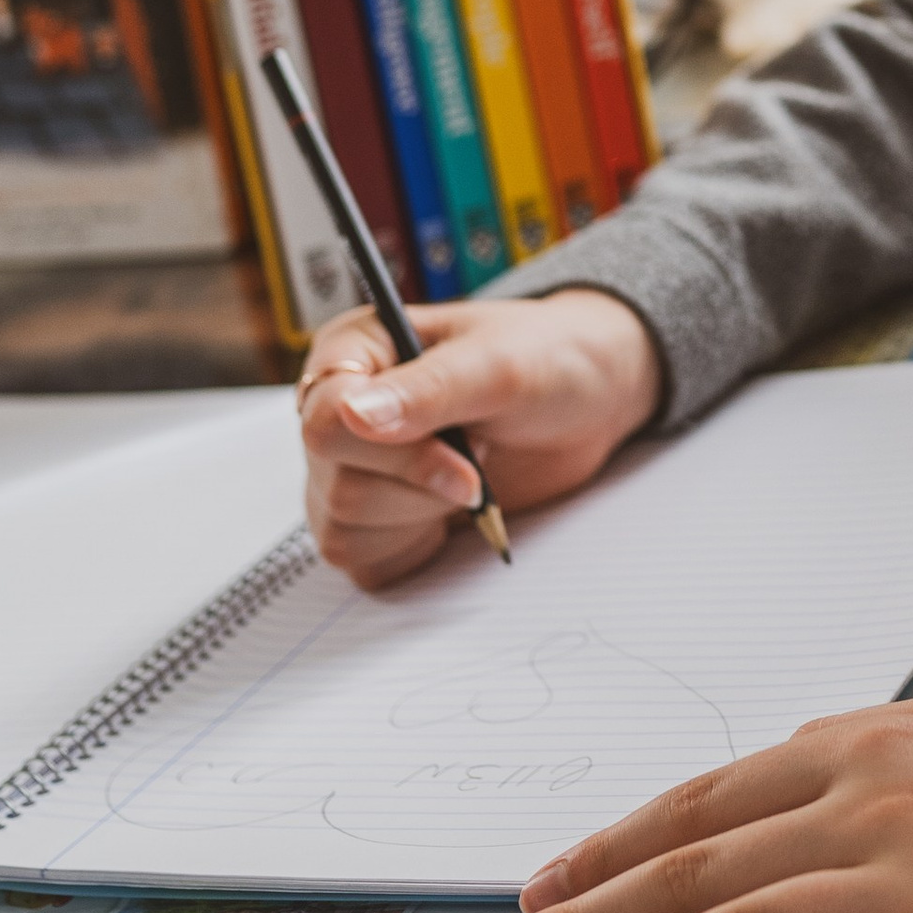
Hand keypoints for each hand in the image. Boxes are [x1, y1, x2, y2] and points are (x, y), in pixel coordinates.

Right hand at [298, 289, 661, 587]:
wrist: (588, 399)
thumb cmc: (545, 359)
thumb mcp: (499, 364)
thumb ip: (429, 390)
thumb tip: (351, 416)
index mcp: (353, 352)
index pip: (324, 419)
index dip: (392, 451)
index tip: (465, 452)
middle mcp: (340, 410)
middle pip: (337, 482)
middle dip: (421, 482)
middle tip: (480, 452)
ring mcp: (352, 468)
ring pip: (345, 526)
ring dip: (422, 513)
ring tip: (468, 474)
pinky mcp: (375, 518)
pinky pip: (362, 560)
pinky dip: (413, 548)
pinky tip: (450, 513)